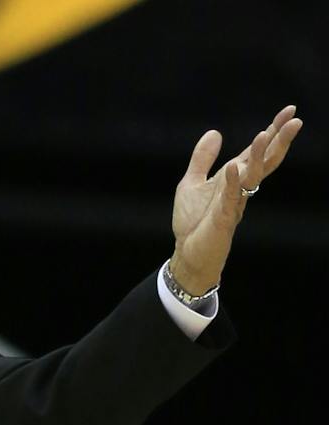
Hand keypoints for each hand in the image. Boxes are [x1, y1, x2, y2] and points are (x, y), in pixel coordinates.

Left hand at [169, 105, 302, 293]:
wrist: (188, 253)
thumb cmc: (193, 221)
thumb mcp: (192, 183)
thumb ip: (202, 159)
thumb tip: (215, 132)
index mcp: (235, 178)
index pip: (258, 151)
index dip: (273, 131)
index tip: (289, 111)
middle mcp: (240, 188)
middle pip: (265, 160)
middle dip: (279, 140)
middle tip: (296, 119)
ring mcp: (234, 202)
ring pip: (252, 176)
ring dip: (258, 156)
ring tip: (263, 134)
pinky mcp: (223, 218)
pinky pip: (230, 197)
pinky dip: (232, 181)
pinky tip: (234, 165)